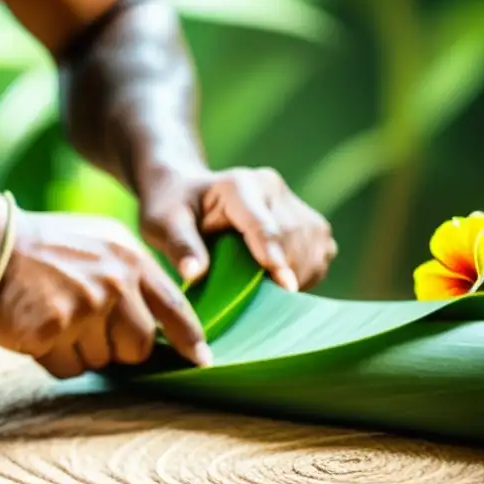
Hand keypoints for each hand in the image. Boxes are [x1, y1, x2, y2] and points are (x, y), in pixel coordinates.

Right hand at [0, 209, 211, 378]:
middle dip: (118, 348)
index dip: (189, 338)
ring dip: (80, 351)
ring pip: (101, 361)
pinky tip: (37, 328)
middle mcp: (114, 283)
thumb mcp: (98, 243)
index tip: (200, 360)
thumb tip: (155, 324)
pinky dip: (53, 358)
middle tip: (84, 324)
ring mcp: (85, 307)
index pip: (173, 306)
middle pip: (139, 346)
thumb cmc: (41, 249)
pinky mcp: (54, 330)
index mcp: (128, 259)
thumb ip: (129, 276)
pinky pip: (68, 368)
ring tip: (54, 315)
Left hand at [138, 167, 337, 291]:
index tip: (286, 286)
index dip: (275, 255)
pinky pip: (322, 252)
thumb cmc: (172, 209)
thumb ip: (179, 245)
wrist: (187, 192)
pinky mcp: (306, 219)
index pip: (263, 224)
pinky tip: (279, 280)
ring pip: (314, 245)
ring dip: (298, 274)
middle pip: (294, 238)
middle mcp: (272, 188)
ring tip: (265, 289)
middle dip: (283, 273)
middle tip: (254, 297)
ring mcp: (293, 202)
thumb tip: (195, 273)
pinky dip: (308, 272)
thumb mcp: (162, 223)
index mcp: (239, 185)